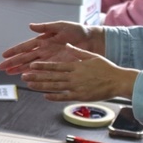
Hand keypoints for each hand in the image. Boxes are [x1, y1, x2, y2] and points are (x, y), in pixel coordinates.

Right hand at [0, 22, 104, 73]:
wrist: (92, 40)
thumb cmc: (77, 31)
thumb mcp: (61, 26)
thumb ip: (46, 27)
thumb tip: (30, 26)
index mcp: (43, 40)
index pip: (25, 46)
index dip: (15, 51)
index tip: (4, 55)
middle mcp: (44, 51)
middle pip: (25, 58)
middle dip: (13, 63)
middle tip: (2, 68)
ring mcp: (50, 60)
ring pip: (31, 66)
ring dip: (20, 70)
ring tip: (10, 74)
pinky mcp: (57, 66)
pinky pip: (44, 72)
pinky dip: (35, 75)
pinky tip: (27, 78)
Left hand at [18, 46, 137, 101]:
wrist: (118, 81)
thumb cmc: (106, 68)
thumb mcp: (91, 56)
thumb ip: (77, 52)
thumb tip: (67, 45)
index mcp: (76, 66)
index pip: (55, 66)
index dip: (42, 66)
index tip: (32, 65)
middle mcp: (73, 76)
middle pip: (51, 76)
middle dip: (36, 76)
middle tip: (24, 76)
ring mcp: (76, 87)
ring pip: (55, 87)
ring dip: (41, 86)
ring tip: (30, 85)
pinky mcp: (80, 96)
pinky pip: (64, 97)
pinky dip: (54, 97)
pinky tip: (45, 96)